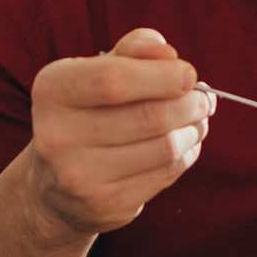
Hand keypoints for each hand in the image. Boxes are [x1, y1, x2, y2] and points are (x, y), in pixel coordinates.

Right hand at [21, 27, 213, 244]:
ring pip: (165, 147)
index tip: (188, 74)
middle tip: (203, 100)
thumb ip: (134, 50)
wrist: (56, 186)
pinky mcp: (105, 205)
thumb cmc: (89, 111)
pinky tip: (183, 145)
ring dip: (193, 130)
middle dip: (189, 104)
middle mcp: (56, 136)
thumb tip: (169, 54)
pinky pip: (165, 174)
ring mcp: (79, 176)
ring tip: (196, 121)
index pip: (115, 79)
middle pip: (149, 116)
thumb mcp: (99, 70)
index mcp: (53, 90)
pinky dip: (186, 155)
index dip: (163, 75)